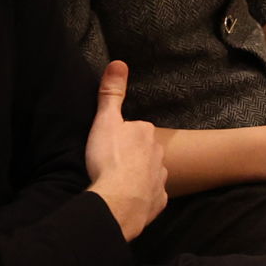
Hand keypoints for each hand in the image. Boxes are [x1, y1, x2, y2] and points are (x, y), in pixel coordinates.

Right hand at [83, 61, 168, 238]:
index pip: (135, 130)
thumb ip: (111, 94)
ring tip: (120, 185)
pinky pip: (151, 197)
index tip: (109, 147)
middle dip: (132, 157)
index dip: (121, 138)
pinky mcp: (158, 202)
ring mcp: (160, 179)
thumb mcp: (105, 122)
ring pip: (150, 174)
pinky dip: (143, 197)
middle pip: (144, 152)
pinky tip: (130, 200)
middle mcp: (159, 154)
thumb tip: (119, 62)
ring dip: (138, 177)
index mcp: (146, 133)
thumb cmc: (110, 160)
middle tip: (113, 166)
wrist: (118, 202)